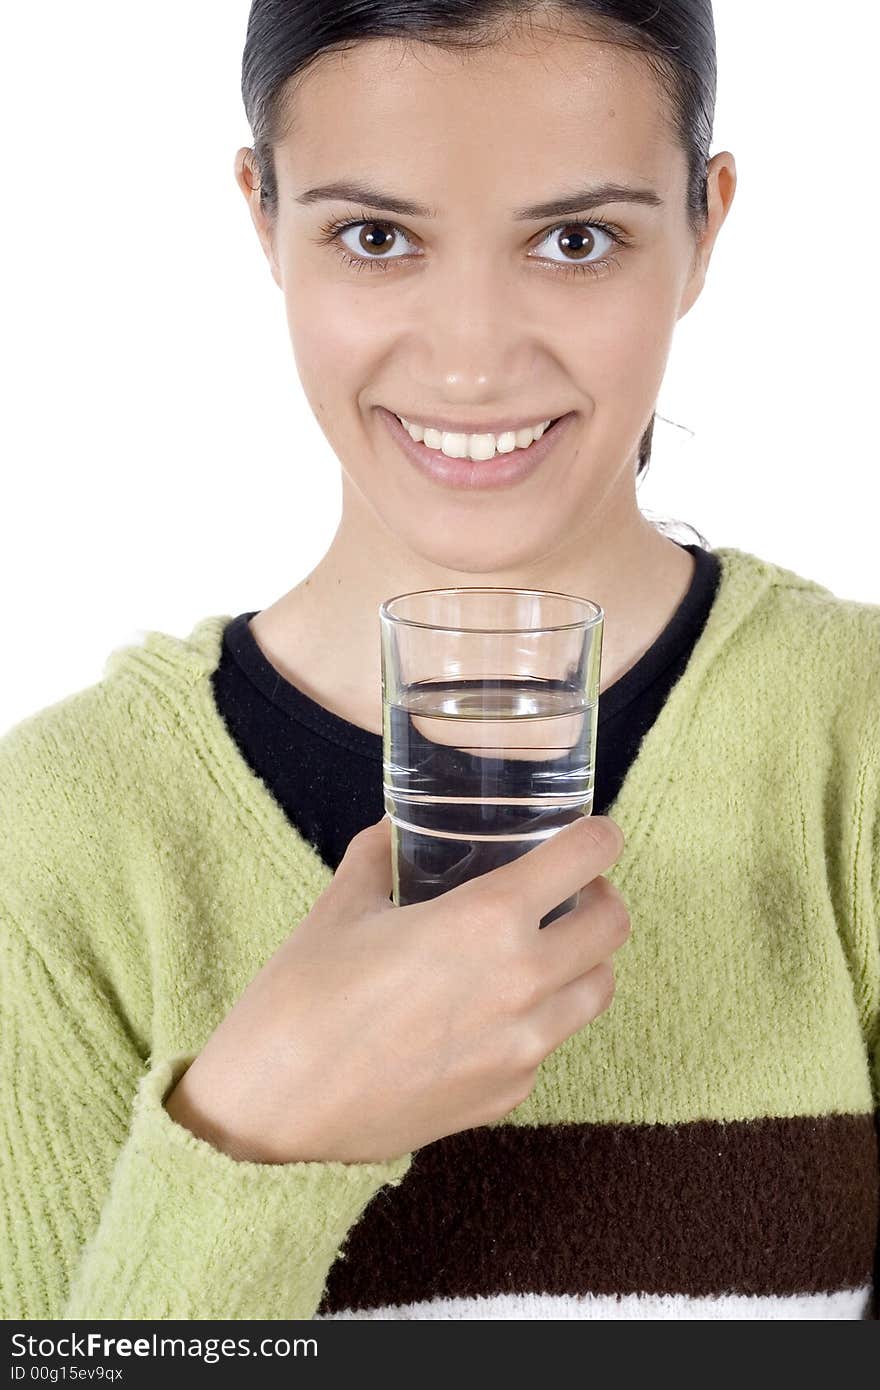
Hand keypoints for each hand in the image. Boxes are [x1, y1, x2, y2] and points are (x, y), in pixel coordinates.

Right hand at [165, 814, 629, 1163]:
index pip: (586, 859)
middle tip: (572, 891)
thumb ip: (380, 855)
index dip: (599, 836)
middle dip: (601, 898)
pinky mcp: (508, 1095)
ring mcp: (522, 1048)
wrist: (272, 1110)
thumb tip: (394, 829)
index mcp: (486, 919)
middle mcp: (522, 981)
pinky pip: (550, 1044)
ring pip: (597, 991)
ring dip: (584, 961)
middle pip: (613, 928)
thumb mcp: (341, 905)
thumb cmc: (301, 998)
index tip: (596, 832)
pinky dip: (538, 1019)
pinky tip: (491, 1011)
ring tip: (545, 951)